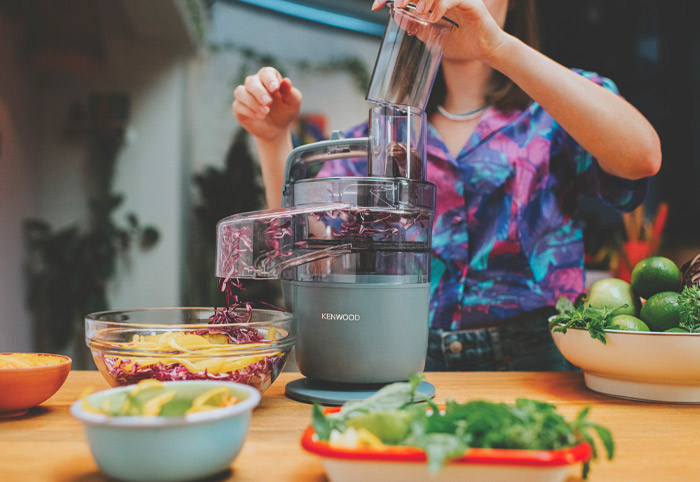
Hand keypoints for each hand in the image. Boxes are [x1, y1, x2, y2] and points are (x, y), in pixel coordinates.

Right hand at [232, 67, 302, 141]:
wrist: (277, 128)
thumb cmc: (286, 111)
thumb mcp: (292, 103)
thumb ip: (290, 92)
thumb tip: (286, 81)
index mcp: (269, 78)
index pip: (266, 73)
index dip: (269, 79)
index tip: (275, 89)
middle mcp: (255, 83)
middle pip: (251, 81)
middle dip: (259, 92)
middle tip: (268, 103)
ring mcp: (245, 95)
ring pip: (240, 92)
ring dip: (252, 102)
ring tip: (265, 112)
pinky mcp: (238, 107)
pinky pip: (237, 105)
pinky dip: (248, 111)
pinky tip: (260, 117)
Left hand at [372, 0, 508, 64]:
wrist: (485, 52)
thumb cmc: (462, 43)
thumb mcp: (432, 36)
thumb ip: (416, 26)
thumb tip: (395, 16)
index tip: (375, 6)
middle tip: (397, 5)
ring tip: (417, 12)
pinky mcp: (472, 4)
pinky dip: (440, 6)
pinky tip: (433, 18)